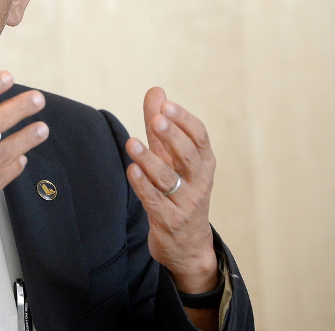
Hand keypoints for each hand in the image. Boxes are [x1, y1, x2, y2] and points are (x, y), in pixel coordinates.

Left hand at [125, 87, 217, 293]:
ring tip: (131, 142)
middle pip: (188, 155)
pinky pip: (155, 201)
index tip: (167, 105)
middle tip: (157, 119)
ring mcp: (185, 203)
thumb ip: (160, 126)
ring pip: (168, 179)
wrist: (188, 244)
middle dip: (173, 136)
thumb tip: (156, 90)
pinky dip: (142, 186)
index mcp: (203, 162)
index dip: (184, 121)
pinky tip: (131, 170)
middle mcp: (198, 181)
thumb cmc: (179, 190)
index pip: (200, 137)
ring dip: (149, 159)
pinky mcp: (169, 221)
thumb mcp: (172, 158)